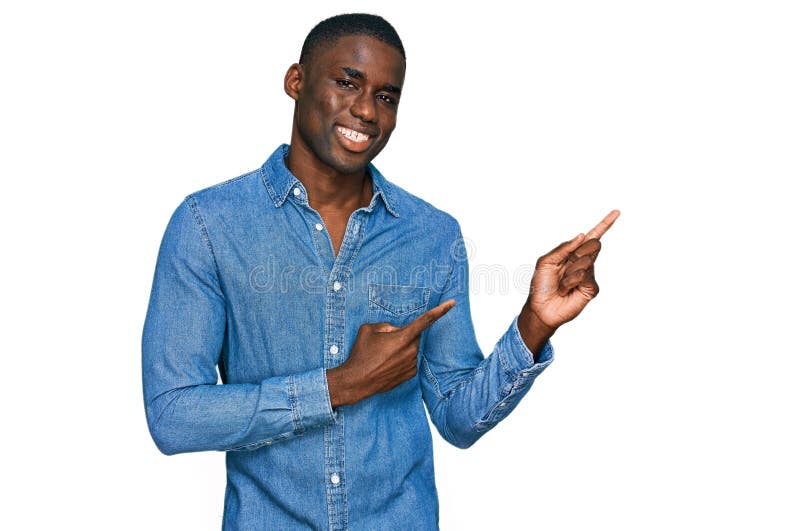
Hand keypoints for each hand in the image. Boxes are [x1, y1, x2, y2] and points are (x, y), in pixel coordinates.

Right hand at [327, 299, 455, 406]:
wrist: (356, 381)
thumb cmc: (361, 354)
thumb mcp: (368, 329)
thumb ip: (386, 325)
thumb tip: (395, 330)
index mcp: (403, 337)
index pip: (426, 320)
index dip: (440, 310)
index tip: (453, 303)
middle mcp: (411, 351)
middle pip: (414, 336)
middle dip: (403, 336)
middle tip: (384, 343)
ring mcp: (411, 364)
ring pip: (411, 349)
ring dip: (401, 349)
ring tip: (382, 356)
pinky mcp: (410, 375)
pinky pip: (410, 361)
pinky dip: (401, 360)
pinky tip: (387, 365)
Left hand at [518, 210, 619, 351]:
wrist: (541, 307)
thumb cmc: (541, 284)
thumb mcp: (546, 261)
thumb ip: (563, 248)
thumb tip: (583, 235)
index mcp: (573, 253)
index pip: (592, 236)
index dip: (604, 224)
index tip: (616, 212)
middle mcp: (584, 262)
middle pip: (594, 244)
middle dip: (578, 252)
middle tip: (565, 267)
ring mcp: (589, 275)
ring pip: (586, 261)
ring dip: (568, 272)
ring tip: (562, 284)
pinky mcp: (591, 288)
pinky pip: (585, 275)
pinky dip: (571, 281)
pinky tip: (566, 290)